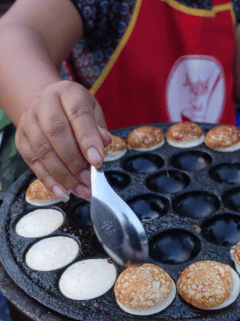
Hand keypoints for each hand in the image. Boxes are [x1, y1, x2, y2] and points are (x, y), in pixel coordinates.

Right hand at [15, 80, 110, 199]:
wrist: (48, 104)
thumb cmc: (77, 111)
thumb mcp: (93, 112)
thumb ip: (99, 128)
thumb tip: (104, 143)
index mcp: (68, 93)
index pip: (78, 114)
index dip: (88, 139)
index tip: (97, 161)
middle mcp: (44, 103)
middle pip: (56, 133)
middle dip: (74, 161)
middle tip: (89, 180)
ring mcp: (29, 121)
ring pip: (42, 150)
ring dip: (63, 175)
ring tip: (81, 190)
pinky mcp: (21, 139)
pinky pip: (33, 162)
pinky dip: (49, 180)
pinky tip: (63, 193)